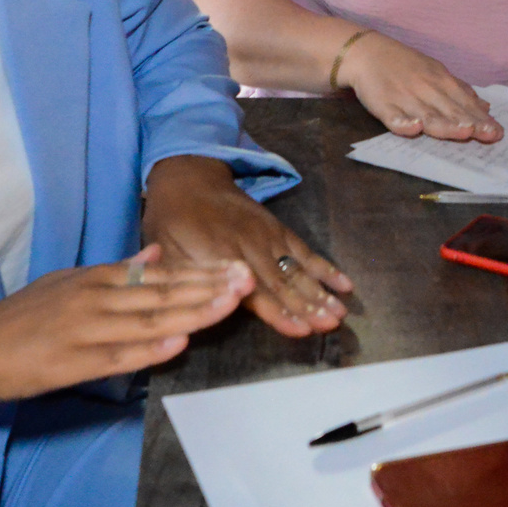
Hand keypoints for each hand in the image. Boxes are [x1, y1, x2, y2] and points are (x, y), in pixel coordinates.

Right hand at [0, 245, 251, 407]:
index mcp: (95, 279)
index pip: (159, 275)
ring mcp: (85, 330)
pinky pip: (118, 356)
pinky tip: (179, 344)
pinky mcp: (73, 362)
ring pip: (148, 321)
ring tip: (229, 305)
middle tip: (248, 280)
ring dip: (192, 313)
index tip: (235, 268)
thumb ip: (115, 270)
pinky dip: (150, 350)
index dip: (200, 273)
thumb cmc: (22, 319)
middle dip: (209, 287)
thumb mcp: (68, 282)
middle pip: (162, 294)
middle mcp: (95, 299)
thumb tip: (153, 254)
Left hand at [143, 154, 353, 337]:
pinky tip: (344, 283)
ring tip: (340, 313)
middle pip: (282, 281)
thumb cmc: (171, 219)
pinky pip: (305, 250)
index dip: (277, 311)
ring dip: (320, 292)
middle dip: (308, 306)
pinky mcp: (278, 229)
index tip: (300, 329)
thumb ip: (184, 277)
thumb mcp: (163, 248)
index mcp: (217, 253)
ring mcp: (268, 235)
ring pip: (297, 268)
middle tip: (330, 326)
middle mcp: (249, 244)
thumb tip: (204, 307)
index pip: (252, 289)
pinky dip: (325, 268)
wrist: (190, 176)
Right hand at [340, 31, 502, 141]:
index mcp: (440, 80)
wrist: (366, 53)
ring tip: (464, 133)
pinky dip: (403, 122)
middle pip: (450, 109)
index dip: (481, 117)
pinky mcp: (382, 104)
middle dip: (471, 123)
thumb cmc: (405, 66)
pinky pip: (393, 116)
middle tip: (490, 135)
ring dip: (446, 124)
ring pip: (427, 114)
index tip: (498, 131)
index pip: (464, 101)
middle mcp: (426, 88)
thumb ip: (459, 91)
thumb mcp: (436, 72)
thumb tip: (485, 107)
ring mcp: (404, 97)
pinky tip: (414, 129)